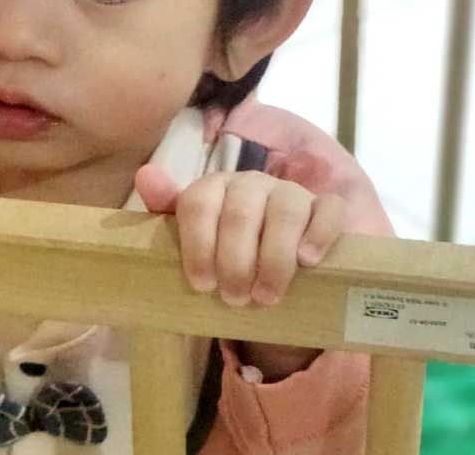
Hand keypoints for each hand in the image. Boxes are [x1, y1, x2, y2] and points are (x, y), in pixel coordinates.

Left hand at [135, 165, 344, 378]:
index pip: (198, 203)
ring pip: (285, 211)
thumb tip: (145, 175)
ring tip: (266, 296)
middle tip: (234, 299)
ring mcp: (291, 193)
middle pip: (240, 213)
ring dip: (274, 258)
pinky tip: (308, 261)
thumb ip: (164, 210)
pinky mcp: (325, 209)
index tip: (201, 284)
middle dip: (235, 261)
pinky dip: (319, 235)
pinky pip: (329, 211)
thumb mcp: (190, 238)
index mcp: (214, 187)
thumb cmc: (223, 253)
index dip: (197, 245)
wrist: (269, 270)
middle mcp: (252, 182)